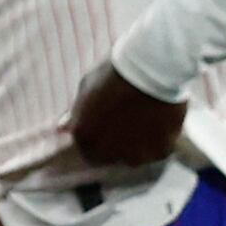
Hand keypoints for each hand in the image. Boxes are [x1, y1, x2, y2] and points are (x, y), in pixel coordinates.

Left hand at [64, 64, 185, 171]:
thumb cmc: (116, 73)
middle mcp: (106, 152)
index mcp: (83, 137)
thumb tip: (62, 128)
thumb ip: (76, 113)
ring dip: (141, 144)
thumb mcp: (87, 88)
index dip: (101, 138)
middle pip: (112, 157)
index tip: (112, 125)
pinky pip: (160, 150)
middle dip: (119, 144)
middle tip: (132, 121)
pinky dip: (161, 139)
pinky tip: (162, 120)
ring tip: (148, 118)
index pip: (89, 151)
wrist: (152, 68)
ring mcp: (134, 155)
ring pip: (137, 156)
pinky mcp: (160, 151)